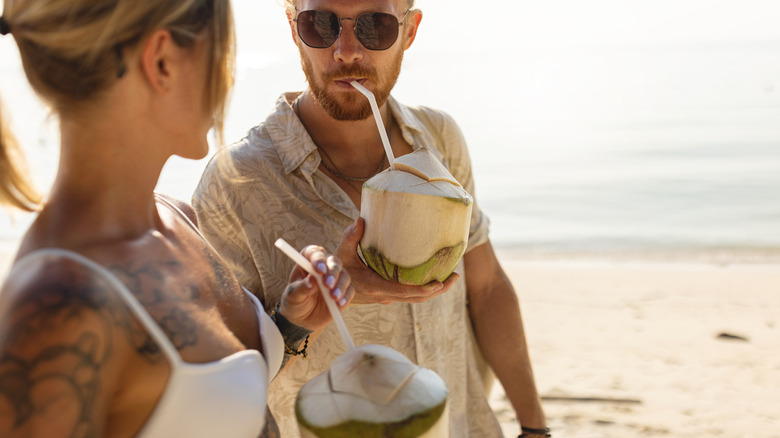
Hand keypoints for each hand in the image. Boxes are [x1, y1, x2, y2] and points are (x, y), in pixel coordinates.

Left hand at [279, 245, 353, 330]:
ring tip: (334, 297)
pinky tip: (340, 303)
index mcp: (308, 261)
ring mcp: (336, 278)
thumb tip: (311, 281)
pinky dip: (346, 296)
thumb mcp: (292, 296)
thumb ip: (301, 288)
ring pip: (344, 275)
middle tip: (328, 285)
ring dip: (340, 285)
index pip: (315, 253)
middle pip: (333, 261)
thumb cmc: (294, 302)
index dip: (318, 259)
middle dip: (332, 272)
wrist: (303, 318)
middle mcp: (324, 266)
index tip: (319, 270)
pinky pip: (349, 290)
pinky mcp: (344, 291)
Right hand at [336, 218, 459, 304]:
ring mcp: (387, 297)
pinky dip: (424, 289)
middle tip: (455, 277)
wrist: (331, 291)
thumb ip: (350, 237)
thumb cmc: (337, 271)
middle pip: (416, 298)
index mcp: (375, 287)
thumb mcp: (340, 254)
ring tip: (452, 278)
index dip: (423, 290)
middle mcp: (384, 295)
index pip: (404, 292)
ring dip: (434, 291)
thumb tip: (360, 220)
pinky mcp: (388, 295)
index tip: (439, 283)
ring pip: (415, 299)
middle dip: (437, 290)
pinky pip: (410, 295)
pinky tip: (434, 278)